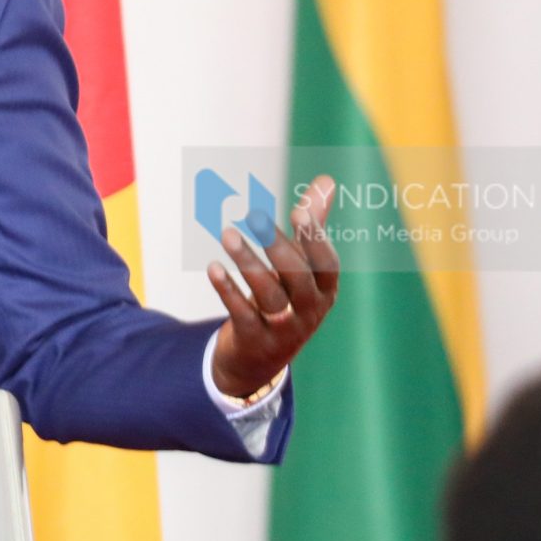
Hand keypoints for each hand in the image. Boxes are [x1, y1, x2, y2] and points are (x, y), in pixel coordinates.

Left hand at [208, 174, 340, 400]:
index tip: (299, 212)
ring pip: (268, 295)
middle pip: (297, 277)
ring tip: (228, 234)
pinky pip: (242, 313)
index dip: (315, 240)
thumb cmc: (288, 299)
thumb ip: (313, 224)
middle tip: (255, 215)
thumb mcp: (303, 267)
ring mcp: (282, 329)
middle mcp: (309, 311)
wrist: (261, 359)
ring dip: (247, 263)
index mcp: (325, 290)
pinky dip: (227, 290)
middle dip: (277, 246)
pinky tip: (213, 267)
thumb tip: (327, 180)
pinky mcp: (255, 340)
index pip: (327, 264)